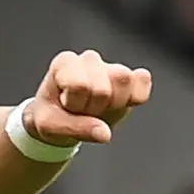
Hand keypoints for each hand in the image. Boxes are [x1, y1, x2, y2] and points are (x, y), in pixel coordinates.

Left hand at [25, 50, 153, 147]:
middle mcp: (88, 59)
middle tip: (82, 111)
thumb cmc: (52, 117)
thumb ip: (76, 129)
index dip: (76, 105)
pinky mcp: (130, 76)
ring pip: (124, 81)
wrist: (62, 119)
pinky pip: (142, 83)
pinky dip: (134, 99)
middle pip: (104, 87)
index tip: (67, 107)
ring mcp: (110, 66)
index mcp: (64, 63)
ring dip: (112, 104)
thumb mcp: (51, 127)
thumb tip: (105, 134)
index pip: (81, 85)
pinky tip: (118, 104)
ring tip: (96, 108)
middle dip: (94, 108)